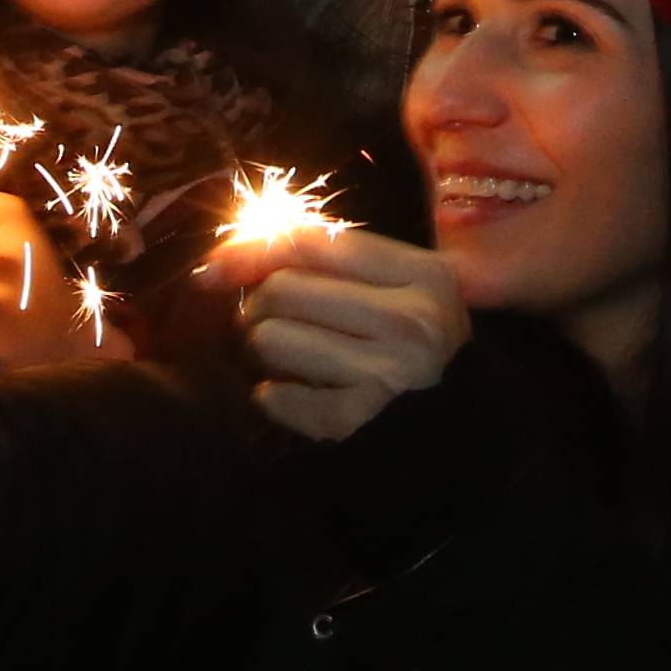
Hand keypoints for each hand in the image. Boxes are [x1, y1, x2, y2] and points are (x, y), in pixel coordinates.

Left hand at [200, 224, 468, 441]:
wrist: (456, 429)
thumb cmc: (415, 345)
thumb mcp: (398, 288)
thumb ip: (331, 259)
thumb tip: (229, 254)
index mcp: (424, 274)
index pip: (314, 241)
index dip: (253, 248)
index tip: (215, 266)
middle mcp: (410, 319)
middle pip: (283, 288)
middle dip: (258, 305)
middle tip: (267, 320)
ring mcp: (387, 373)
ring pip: (271, 338)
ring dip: (263, 349)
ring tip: (286, 357)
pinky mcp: (359, 421)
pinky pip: (280, 397)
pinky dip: (273, 396)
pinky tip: (292, 394)